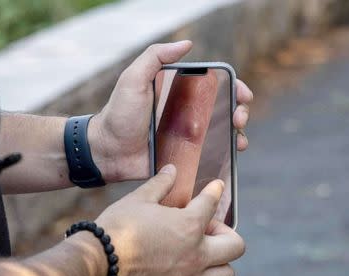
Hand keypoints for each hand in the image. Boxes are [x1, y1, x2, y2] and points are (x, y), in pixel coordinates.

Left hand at [89, 41, 253, 182]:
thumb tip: (187, 43)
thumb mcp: (133, 79)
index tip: (242, 94)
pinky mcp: (182, 158)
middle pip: (223, 111)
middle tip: (239, 118)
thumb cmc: (118, 114)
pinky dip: (223, 156)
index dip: (233, 89)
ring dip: (237, 135)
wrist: (107, 150)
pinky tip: (230, 155)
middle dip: (240, 112)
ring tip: (237, 138)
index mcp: (177, 94)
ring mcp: (185, 138)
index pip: (213, 88)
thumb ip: (155, 57)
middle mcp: (185, 115)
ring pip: (220, 135)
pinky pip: (207, 158)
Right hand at [95, 164, 244, 275]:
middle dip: (225, 233)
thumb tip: (171, 170)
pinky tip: (188, 272)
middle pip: (236, 246)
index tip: (215, 189)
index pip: (213, 203)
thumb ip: (160, 184)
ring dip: (218, 260)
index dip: (214, 191)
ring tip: (200, 252)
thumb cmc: (117, 227)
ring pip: (226, 274)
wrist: (98, 263)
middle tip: (206, 229)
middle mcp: (196, 254)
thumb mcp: (138, 199)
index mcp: (189, 225)